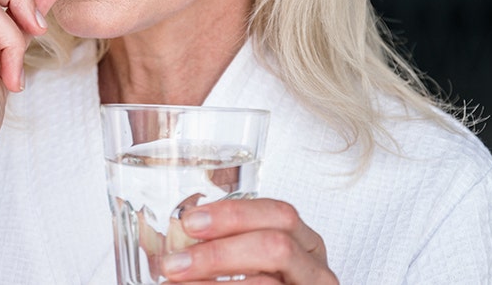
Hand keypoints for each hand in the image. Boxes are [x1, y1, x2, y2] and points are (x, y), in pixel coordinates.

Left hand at [159, 198, 338, 284]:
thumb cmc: (259, 284)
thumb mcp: (251, 264)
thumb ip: (227, 249)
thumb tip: (176, 244)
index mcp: (305, 245)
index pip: (279, 215)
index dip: (234, 214)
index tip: (191, 222)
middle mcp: (316, 271)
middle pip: (276, 245)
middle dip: (219, 252)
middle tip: (176, 263)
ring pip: (267, 283)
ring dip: (213, 284)